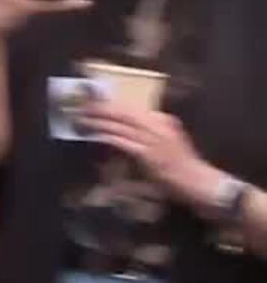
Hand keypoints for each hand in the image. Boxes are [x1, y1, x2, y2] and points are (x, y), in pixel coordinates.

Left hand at [79, 101, 222, 206]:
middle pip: (125, 113)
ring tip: (84, 119)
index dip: (112, 104)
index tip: (96, 102)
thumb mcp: (169, 140)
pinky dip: (109, 136)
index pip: (133, 108)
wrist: (197, 181)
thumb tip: (126, 126)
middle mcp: (159, 126)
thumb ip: (152, 131)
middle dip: (103, 109)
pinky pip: (124, 142)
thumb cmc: (181, 164)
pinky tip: (97, 134)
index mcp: (163, 121)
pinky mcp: (148, 154)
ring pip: (122, 125)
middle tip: (84, 107)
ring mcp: (154, 140)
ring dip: (101, 121)